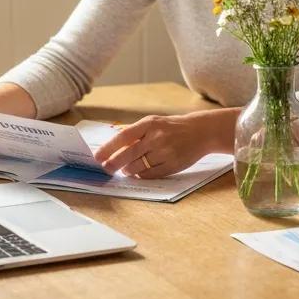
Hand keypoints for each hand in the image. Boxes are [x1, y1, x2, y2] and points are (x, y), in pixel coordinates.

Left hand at [93, 112, 222, 179]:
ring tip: (126, 169)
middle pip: (128, 155)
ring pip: (137, 167)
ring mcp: (165, 152)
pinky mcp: (172, 165)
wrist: (201, 131)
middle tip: (106, 168)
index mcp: (150, 123)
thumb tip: (111, 146)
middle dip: (113, 164)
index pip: (124, 137)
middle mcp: (157, 137)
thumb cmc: (172, 127)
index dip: (108, 148)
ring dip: (127, 170)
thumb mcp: (154, 123)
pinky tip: (139, 172)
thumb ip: (135, 133)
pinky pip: (149, 174)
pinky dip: (141, 175)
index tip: (97, 156)